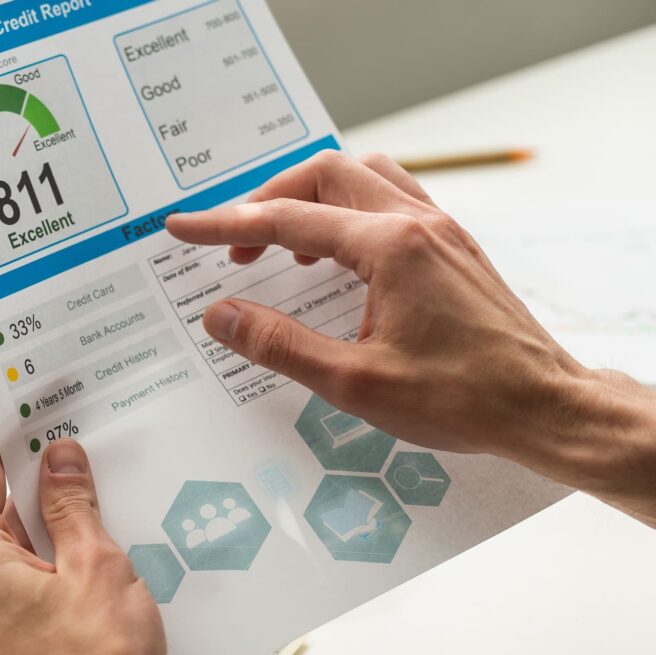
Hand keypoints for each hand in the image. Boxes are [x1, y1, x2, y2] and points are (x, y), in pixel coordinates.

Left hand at [0, 424, 165, 654]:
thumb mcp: (95, 567)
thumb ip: (73, 505)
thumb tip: (61, 459)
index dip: (7, 432)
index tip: (34, 406)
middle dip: (37, 472)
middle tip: (78, 442)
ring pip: (16, 541)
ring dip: (53, 514)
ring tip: (98, 489)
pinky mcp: (13, 633)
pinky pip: (28, 574)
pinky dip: (57, 551)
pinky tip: (97, 541)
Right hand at [166, 151, 655, 524]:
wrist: (544, 405)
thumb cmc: (462, 397)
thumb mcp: (354, 381)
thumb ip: (280, 343)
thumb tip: (222, 316)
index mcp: (391, 247)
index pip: (289, 219)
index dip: (226, 225)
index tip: (184, 228)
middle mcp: (418, 222)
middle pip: (326, 173)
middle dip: (269, 199)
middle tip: (235, 245)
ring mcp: (441, 228)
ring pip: (363, 176)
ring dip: (313, 195)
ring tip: (283, 241)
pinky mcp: (453, 246)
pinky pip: (392, 198)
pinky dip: (349, 209)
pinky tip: (338, 253)